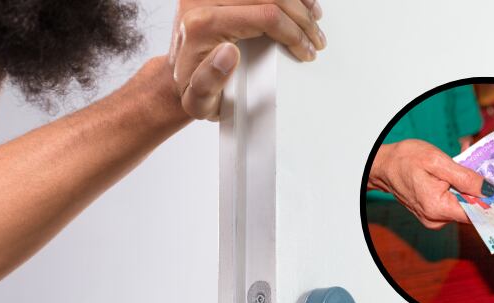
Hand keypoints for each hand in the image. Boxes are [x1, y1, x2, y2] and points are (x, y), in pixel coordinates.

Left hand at [168, 0, 326, 119]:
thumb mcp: (198, 102)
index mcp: (201, 25)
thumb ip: (208, 83)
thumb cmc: (192, 91)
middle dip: (301, 17)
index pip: (264, 16)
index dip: (293, 32)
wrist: (177, 78)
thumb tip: (228, 53)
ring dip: (298, 1)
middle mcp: (202, 0)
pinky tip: (300, 4)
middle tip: (315, 39)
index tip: (306, 50)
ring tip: (314, 20)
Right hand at [368, 139, 493, 229]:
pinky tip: (458, 175)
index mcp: (438, 208)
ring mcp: (433, 218)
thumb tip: (490, 190)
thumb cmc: (407, 160)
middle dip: (481, 191)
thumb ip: (465, 178)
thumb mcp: (438, 162)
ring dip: (470, 188)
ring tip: (469, 167)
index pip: (475, 215)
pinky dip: (459, 190)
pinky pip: (453, 203)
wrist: (383, 166)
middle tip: (491, 172)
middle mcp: (436, 219)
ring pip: (463, 206)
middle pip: (470, 210)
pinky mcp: (432, 213)